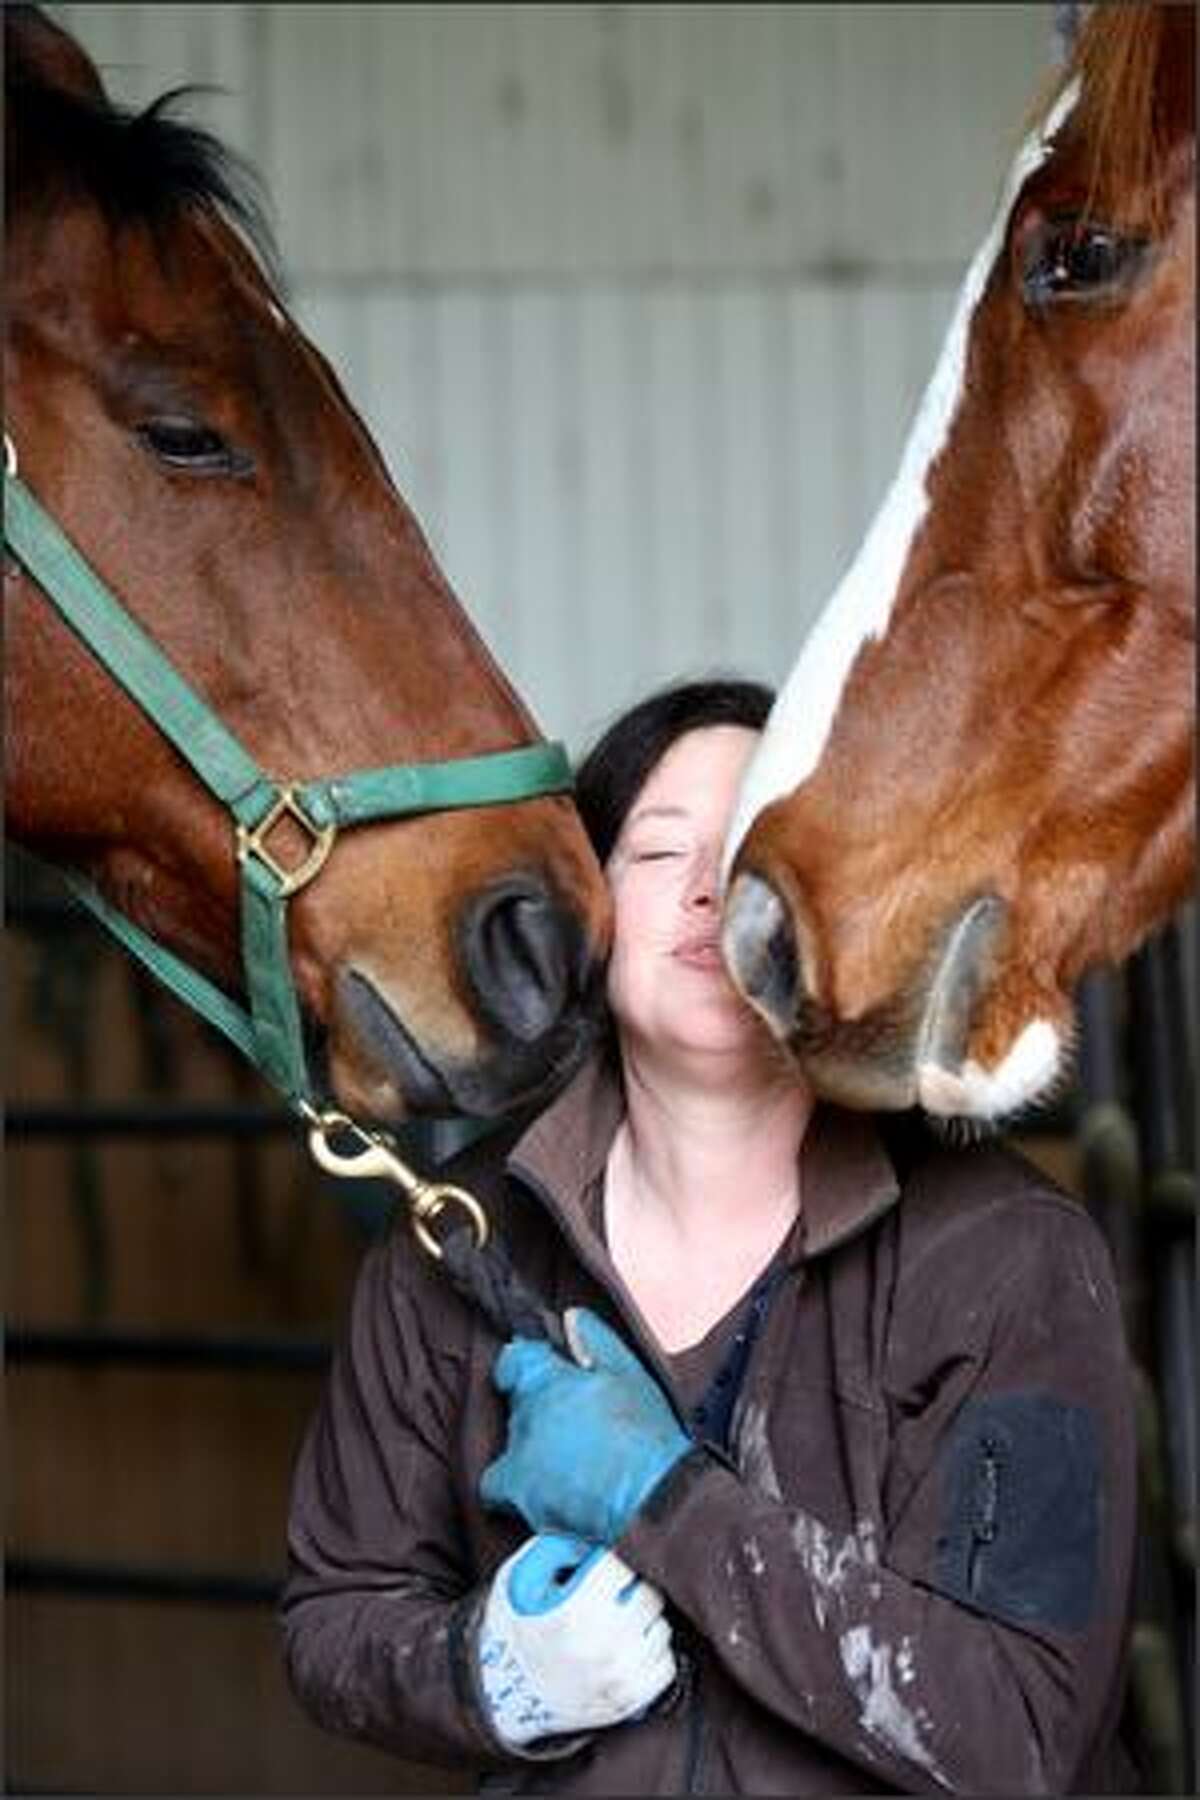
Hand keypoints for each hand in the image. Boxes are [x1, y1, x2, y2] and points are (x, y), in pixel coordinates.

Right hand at [475, 1531, 676, 1746]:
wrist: (503, 1697)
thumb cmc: (513, 1629)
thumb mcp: (519, 1578)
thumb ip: (556, 1546)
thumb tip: (596, 1534)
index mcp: (574, 1612)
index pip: (621, 1564)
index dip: (612, 1555)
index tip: (603, 1561)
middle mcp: (602, 1646)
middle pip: (650, 1594)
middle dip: (632, 1585)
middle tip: (615, 1589)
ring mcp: (618, 1678)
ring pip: (662, 1628)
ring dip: (644, 1618)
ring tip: (621, 1618)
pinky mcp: (628, 1702)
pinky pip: (665, 1665)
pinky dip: (652, 1651)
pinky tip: (630, 1645)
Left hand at [480, 1307, 691, 1544]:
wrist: (652, 1499)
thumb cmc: (647, 1437)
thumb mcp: (631, 1375)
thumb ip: (597, 1341)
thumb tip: (571, 1318)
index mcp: (548, 1380)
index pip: (514, 1360)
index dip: (524, 1365)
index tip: (538, 1372)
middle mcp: (526, 1415)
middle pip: (516, 1404)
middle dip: (538, 1411)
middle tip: (572, 1425)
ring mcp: (518, 1455)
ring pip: (511, 1444)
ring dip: (530, 1450)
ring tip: (567, 1463)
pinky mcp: (518, 1494)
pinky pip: (497, 1487)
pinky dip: (515, 1488)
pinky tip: (545, 1494)